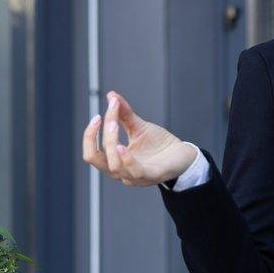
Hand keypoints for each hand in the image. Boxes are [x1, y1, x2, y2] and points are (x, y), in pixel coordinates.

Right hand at [81, 90, 197, 186]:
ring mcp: (137, 177)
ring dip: (111, 144)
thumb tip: (111, 95)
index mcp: (115, 161)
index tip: (97, 115)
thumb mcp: (138, 127)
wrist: (183, 155)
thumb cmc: (158, 144)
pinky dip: (127, 160)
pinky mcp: (153, 175)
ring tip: (113, 125)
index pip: (92, 153)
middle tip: (107, 117)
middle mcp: (122, 173)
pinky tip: (122, 146)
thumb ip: (124, 114)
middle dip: (98, 137)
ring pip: (115, 167)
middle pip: (98, 160)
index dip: (90, 135)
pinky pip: (136, 172)